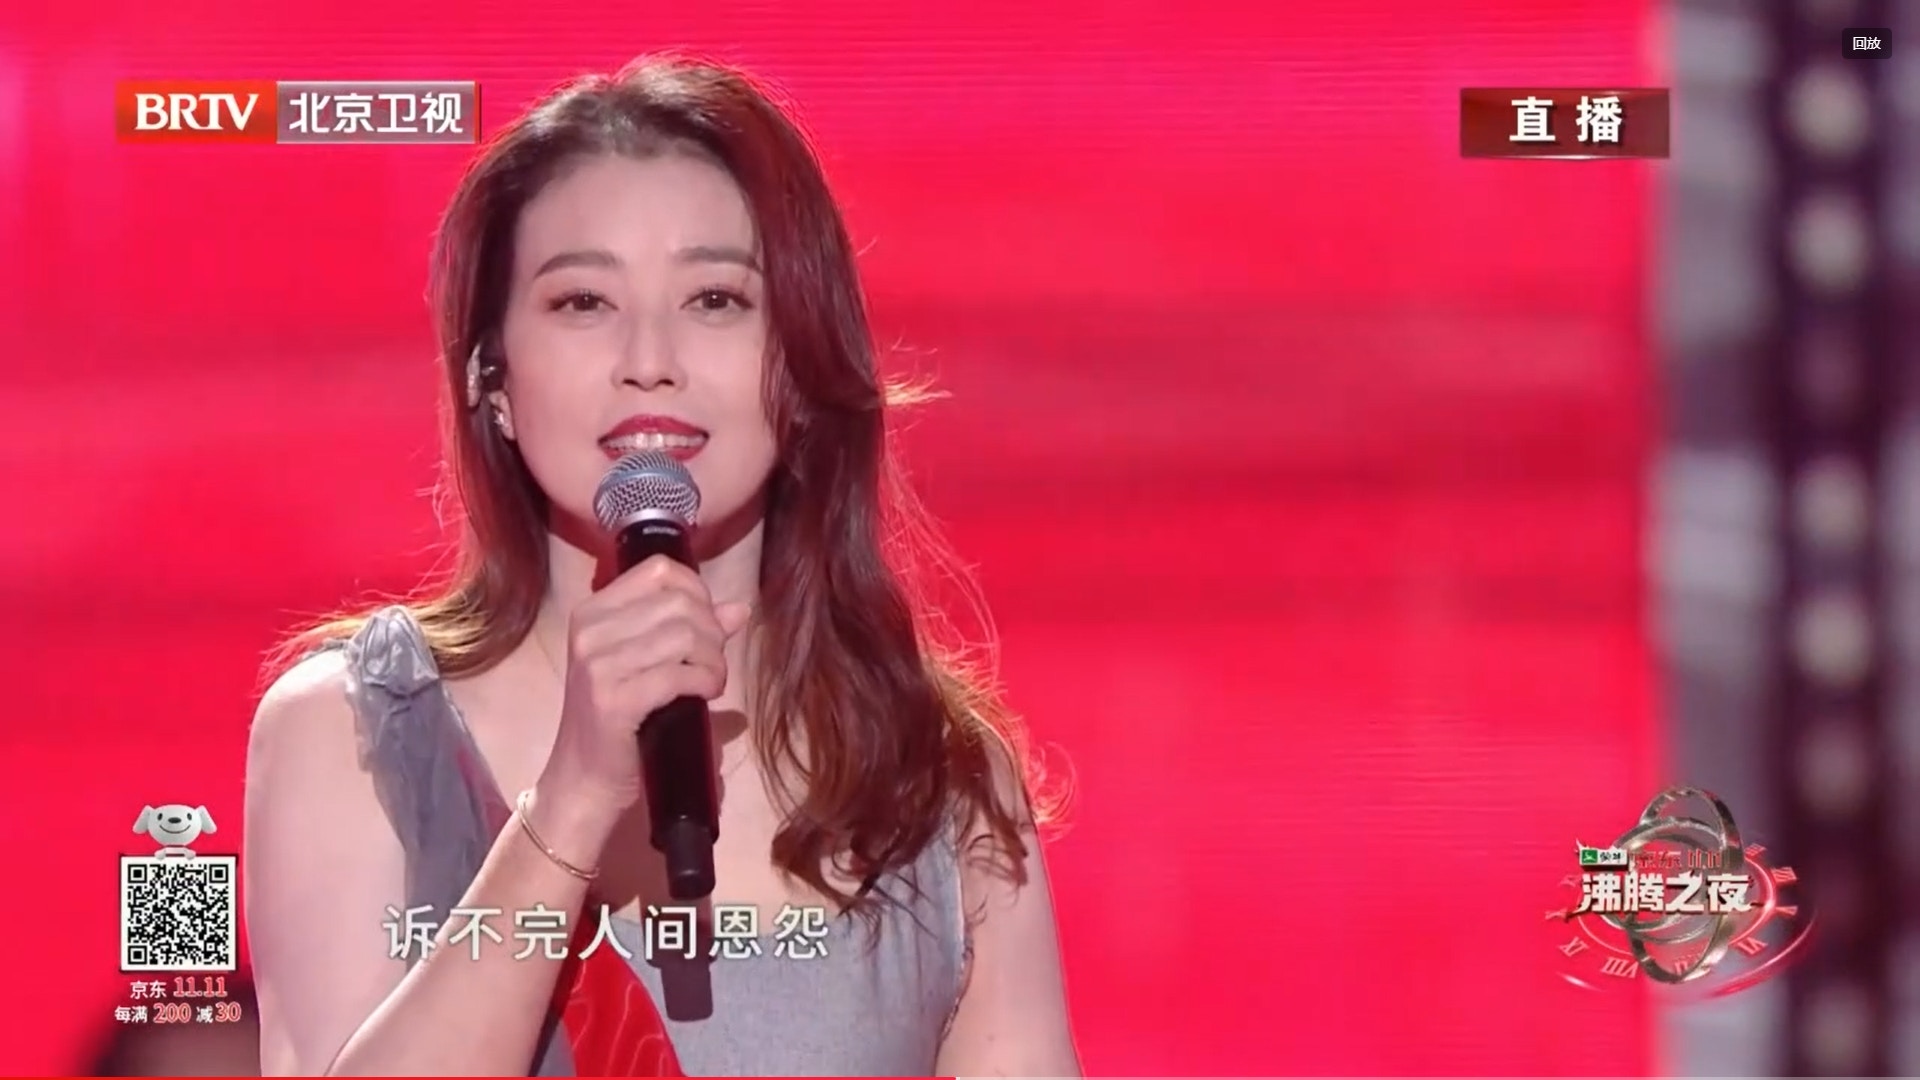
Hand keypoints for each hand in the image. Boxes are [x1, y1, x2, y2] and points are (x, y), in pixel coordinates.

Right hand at [537, 555, 751, 826]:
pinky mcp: (613, 699)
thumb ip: (689, 629)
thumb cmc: (618, 719)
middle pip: (680, 603)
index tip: (706, 625)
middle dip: (712, 632)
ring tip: (710, 681)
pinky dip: (706, 682)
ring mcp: (597, 664)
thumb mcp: (647, 664)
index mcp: (593, 611)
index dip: (697, 592)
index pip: (660, 570)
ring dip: (713, 660)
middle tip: (712, 663)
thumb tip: (739, 607)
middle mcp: (590, 630)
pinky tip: (706, 695)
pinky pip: (680, 674)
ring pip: (685, 635)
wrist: (584, 779)